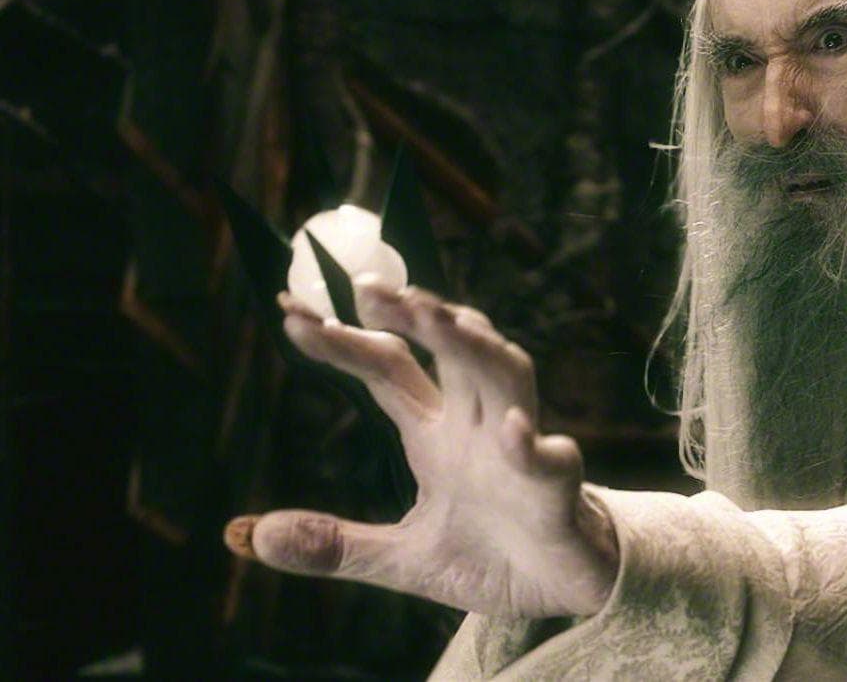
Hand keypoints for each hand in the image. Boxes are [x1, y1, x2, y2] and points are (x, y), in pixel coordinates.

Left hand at [225, 283, 617, 617]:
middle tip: (372, 287)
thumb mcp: (402, 559)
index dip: (346, 342)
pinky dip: (531, 444)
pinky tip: (511, 432)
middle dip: (419, 314)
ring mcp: (520, 452)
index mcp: (438, 434)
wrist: (564, 592)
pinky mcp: (557, 492)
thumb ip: (334, 544)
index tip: (292, 314)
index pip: (390, 370)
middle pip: (453, 351)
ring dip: (477, 348)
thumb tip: (249, 534)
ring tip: (444, 321)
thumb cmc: (490, 558)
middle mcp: (478, 426)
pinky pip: (549, 460)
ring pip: (506, 379)